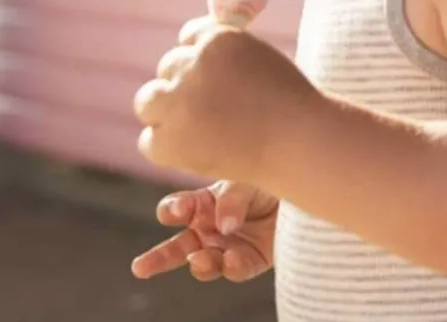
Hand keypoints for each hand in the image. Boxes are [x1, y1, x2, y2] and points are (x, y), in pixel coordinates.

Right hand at [132, 180, 276, 282]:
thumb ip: (232, 198)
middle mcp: (210, 227)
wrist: (306, 188)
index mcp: (204, 202)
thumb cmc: (270, 177)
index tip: (176, 212)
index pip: (178, 208)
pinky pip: (236, 269)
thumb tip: (223, 226)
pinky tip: (232, 259)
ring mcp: (229, 246)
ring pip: (204, 263)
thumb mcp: (248, 178)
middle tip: (140, 268)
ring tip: (200, 259)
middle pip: (179, 246)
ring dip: (200, 264)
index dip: (173, 210)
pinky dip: (232, 267)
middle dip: (159, 257)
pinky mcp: (251, 259)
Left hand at [134, 17, 319, 183]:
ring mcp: (180, 101)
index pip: (190, 37)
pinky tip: (196, 150)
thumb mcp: (258, 56)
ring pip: (148, 100)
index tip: (217, 80)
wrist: (300, 142)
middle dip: (184, 86)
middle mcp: (194, 63)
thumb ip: (222, 51)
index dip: (200, 60)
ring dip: (165, 111)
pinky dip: (168, 147)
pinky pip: (149, 141)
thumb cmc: (288, 102)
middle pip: (168, 67)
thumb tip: (187, 39)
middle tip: (212, 109)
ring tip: (197, 128)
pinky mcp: (171, 138)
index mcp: (218, 38)